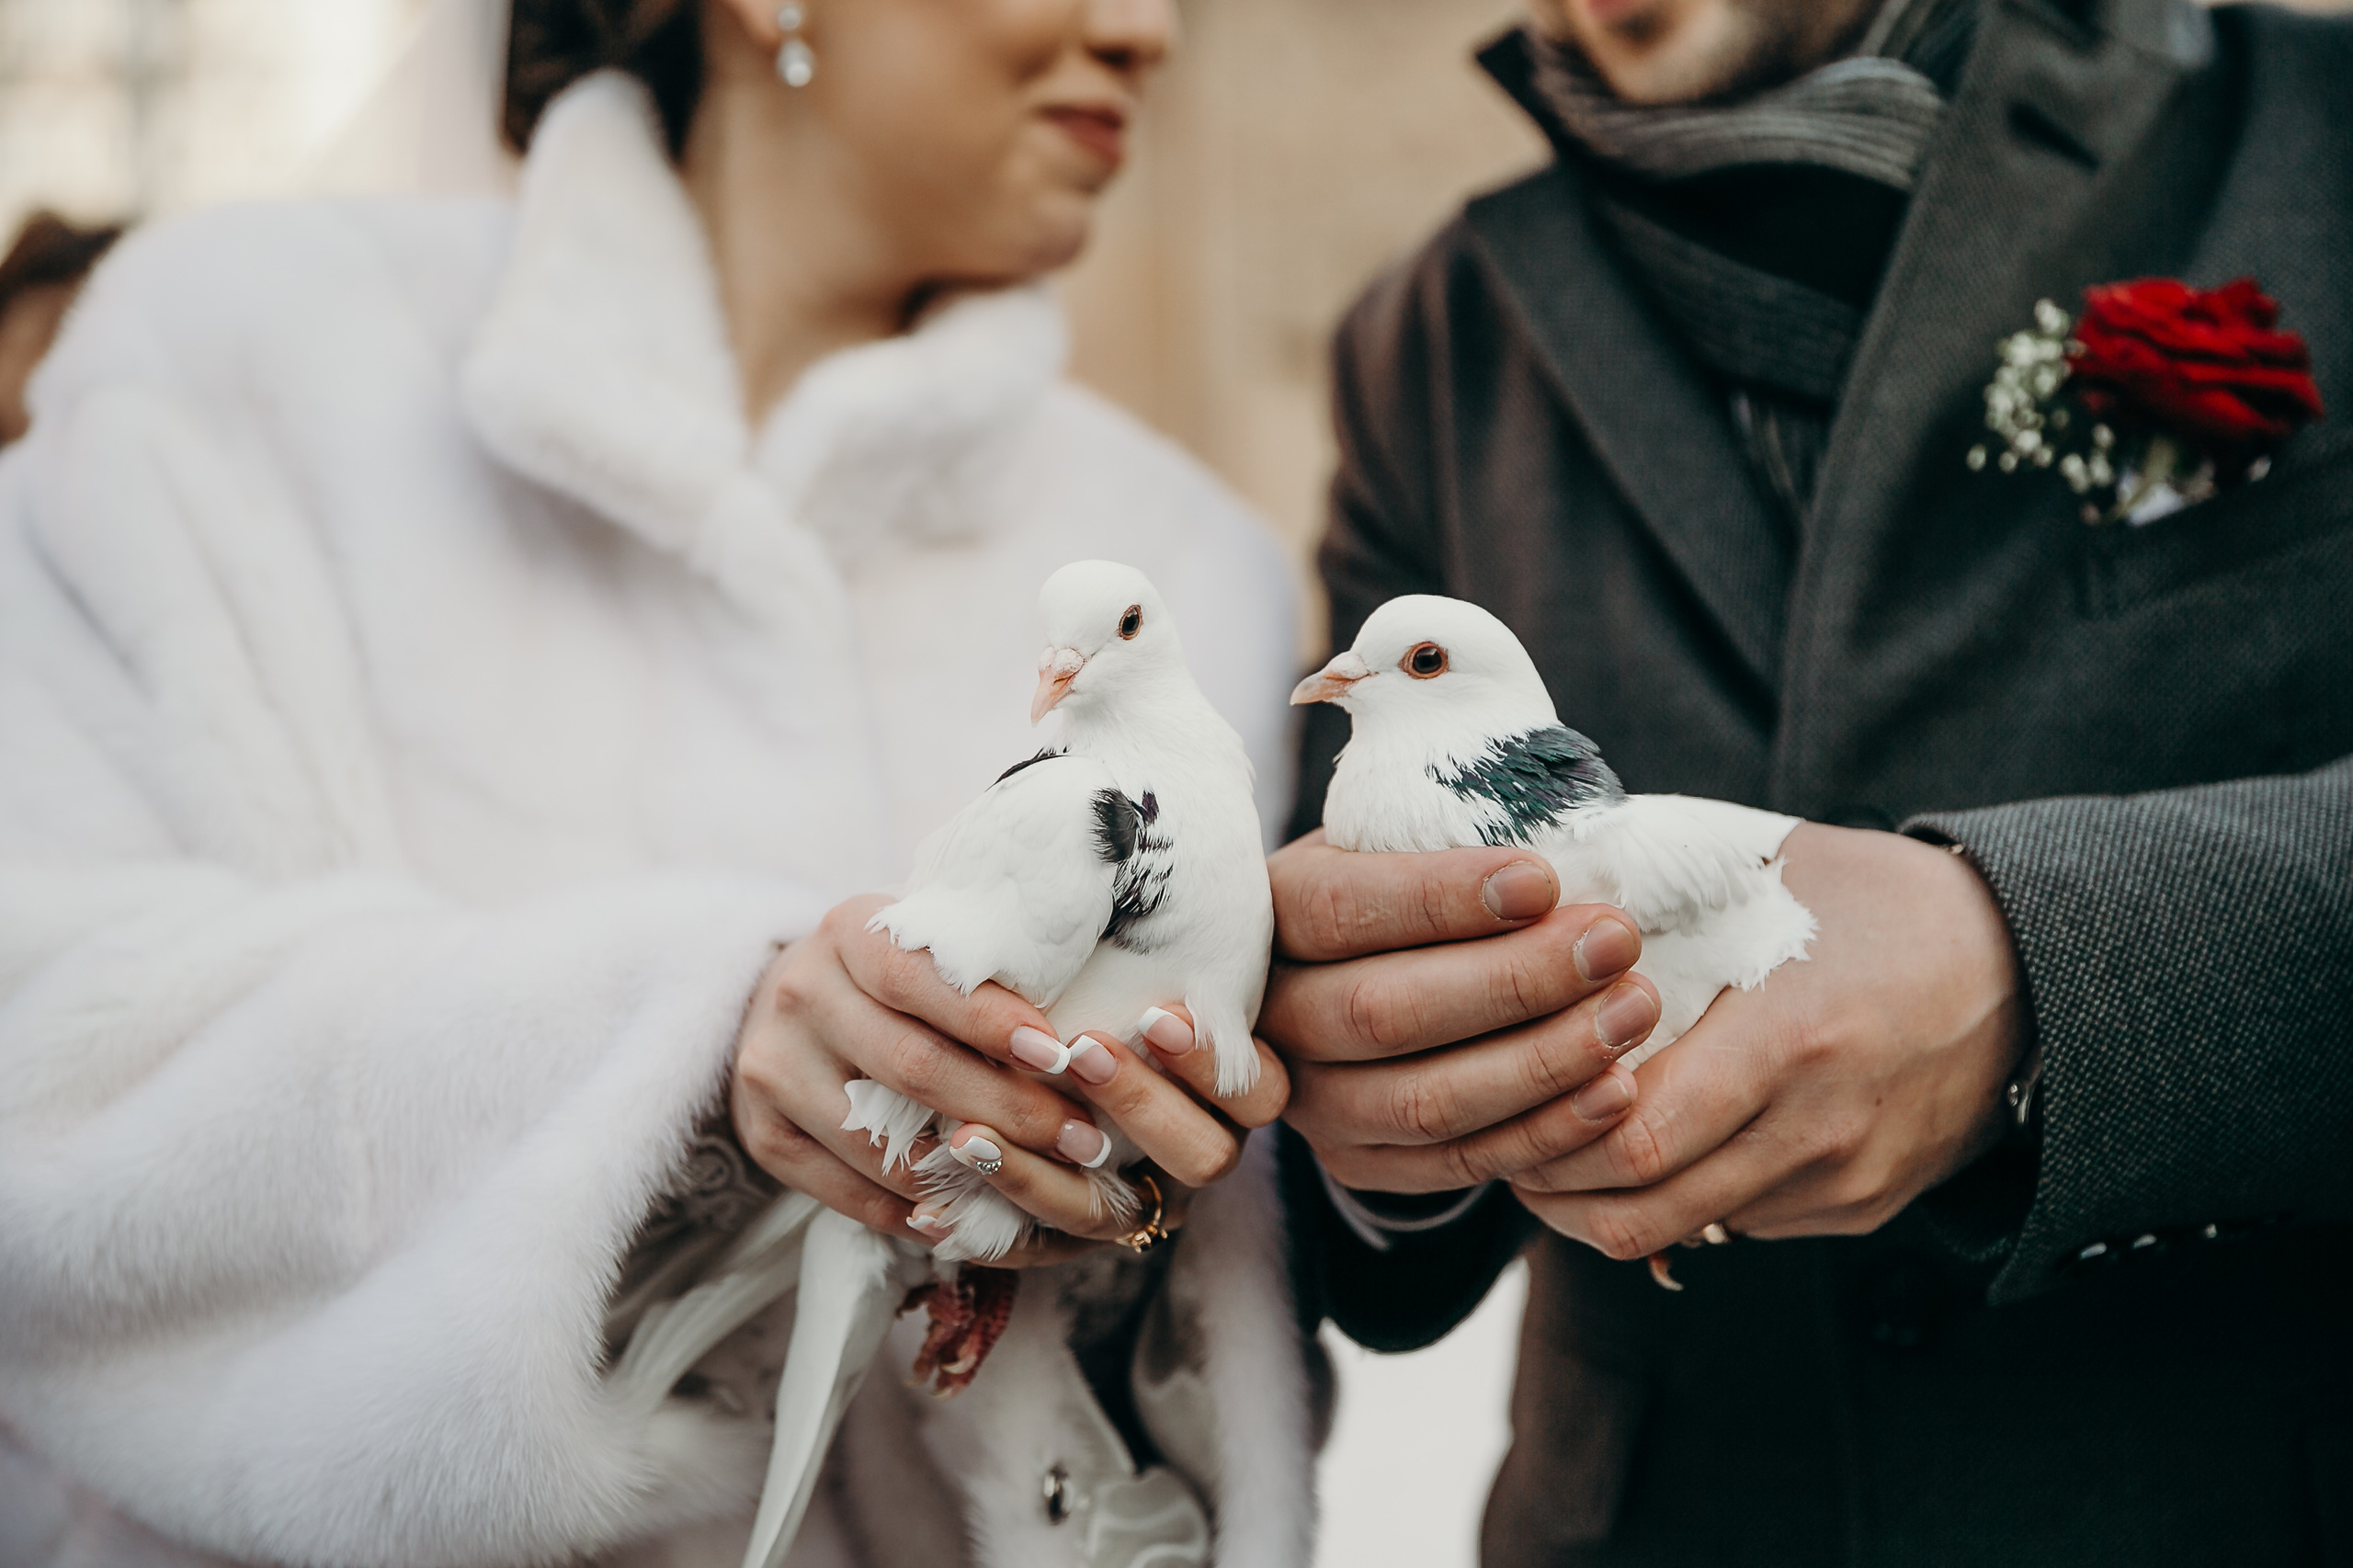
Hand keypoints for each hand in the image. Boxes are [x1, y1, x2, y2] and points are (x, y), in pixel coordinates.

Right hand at [730, 895, 1284, 1262]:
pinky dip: (909, 1208)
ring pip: (876, 1137)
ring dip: (967, 1173)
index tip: (1064, 1054)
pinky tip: (968, 1217)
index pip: (923, 977)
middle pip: (910, 1066)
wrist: (781, 999)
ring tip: (1045, 1186)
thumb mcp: (933, 939)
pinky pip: (840, 1188)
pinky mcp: (761, 1132)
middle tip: (1087, 1140)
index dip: (993, 1020)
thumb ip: (995, 959)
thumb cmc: (898, 972)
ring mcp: (769, 1064)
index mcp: (850, 929)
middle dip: (1007, 1108)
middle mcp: (799, 990)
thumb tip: (1110, 1004)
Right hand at [1263, 832, 1659, 1193]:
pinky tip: (1617, 1089)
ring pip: (1426, 1099)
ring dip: (1544, 1060)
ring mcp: (1313, 1104)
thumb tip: (1562, 836)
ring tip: (1633, 1009)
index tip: (1543, 879)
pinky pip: (1460, 1162)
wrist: (1364, 975)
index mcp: (1271, 915)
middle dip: (1514, 981)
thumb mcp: (1401, 838)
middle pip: (1382, 1012)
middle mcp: (1275, 1018)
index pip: (1339, 909)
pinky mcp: (1362, 1164)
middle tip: (1614, 941)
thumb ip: (1452, 832)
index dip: (1439, 898)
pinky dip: (1548, 1131)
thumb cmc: (1410, 888)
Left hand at [1511, 823, 2026, 1257]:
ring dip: (1606, 1202)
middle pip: (1643, 1204)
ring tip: (1555, 1149)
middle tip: (1502, 1144)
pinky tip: (1652, 1145)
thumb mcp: (1771, 868)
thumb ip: (1658, 880)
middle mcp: (1817, 1126)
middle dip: (1553, 1188)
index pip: (1634, 1132)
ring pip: (1684, 1228)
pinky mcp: (1860, 1207)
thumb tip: (1539, 878)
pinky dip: (1681, 1196)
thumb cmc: (1884, 902)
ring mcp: (1842, 1180)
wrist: (2033, 971)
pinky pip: (1740, 1224)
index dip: (1548, 1129)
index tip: (1502, 1092)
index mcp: (1788, 1035)